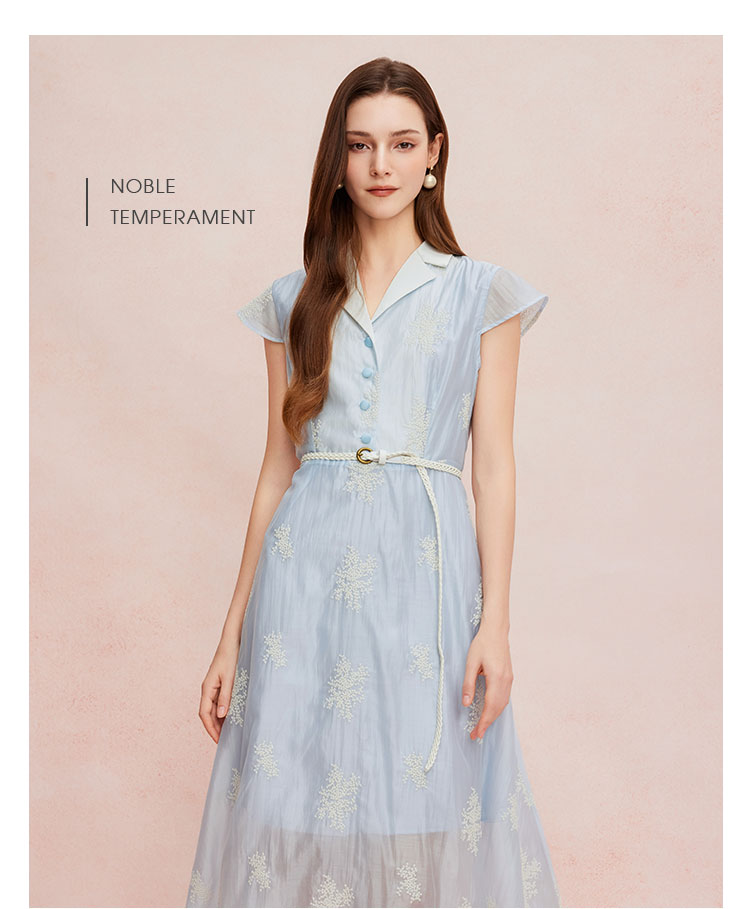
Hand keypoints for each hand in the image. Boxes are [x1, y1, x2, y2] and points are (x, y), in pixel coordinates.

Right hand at [199, 640, 240, 743]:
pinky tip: (234, 717)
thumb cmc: (231, 656)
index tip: (218, 741)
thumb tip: (221, 715)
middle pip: (208, 714)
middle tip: (226, 741)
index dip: (210, 729)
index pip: (204, 714)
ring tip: (231, 733)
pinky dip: (226, 711)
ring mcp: (215, 687)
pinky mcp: (222, 684)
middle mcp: (209, 689)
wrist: (234, 640)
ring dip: (221, 721)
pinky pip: (221, 702)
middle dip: (215, 728)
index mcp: (207, 688)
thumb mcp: (231, 678)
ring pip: (215, 709)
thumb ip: (226, 696)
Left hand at [462, 623, 512, 740]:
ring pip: (503, 704)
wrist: (496, 631)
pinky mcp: (509, 677)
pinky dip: (498, 708)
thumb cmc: (482, 644)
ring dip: (493, 717)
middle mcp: (506, 681)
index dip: (483, 722)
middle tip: (476, 735)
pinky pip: (505, 697)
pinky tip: (491, 711)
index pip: (490, 706)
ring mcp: (510, 679)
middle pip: (498, 709)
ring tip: (482, 726)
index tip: (476, 734)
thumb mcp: (471, 663)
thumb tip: (465, 703)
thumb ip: (468, 684)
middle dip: (488, 723)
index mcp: (497, 678)